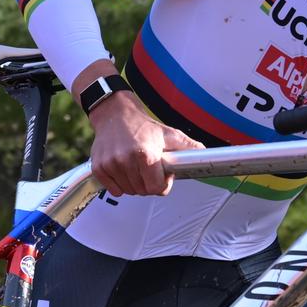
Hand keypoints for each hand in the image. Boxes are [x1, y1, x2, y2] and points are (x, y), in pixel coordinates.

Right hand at [87, 92, 201, 196]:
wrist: (114, 114)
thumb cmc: (143, 126)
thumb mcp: (169, 134)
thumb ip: (188, 147)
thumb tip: (207, 154)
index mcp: (145, 154)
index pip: (157, 189)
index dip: (162, 184)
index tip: (161, 174)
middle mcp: (126, 160)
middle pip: (143, 192)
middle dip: (149, 184)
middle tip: (148, 169)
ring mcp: (110, 165)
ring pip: (128, 192)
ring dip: (134, 184)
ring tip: (136, 167)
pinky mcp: (98, 168)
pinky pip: (113, 190)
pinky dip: (119, 185)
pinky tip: (123, 170)